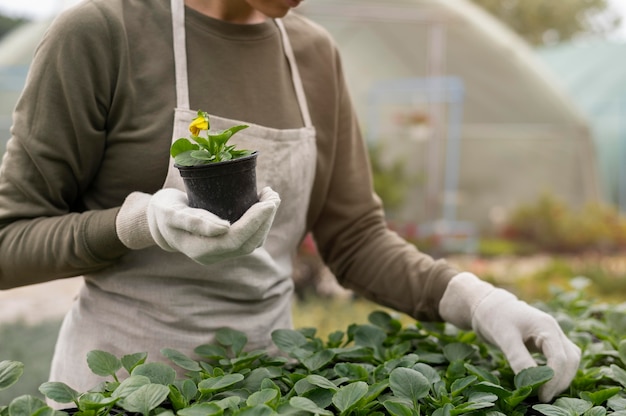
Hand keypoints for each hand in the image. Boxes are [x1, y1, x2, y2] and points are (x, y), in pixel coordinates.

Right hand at [116, 186, 279, 263]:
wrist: (159, 220)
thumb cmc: (164, 212)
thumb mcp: (173, 213)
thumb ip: (195, 221)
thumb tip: (225, 228)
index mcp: (201, 250)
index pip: (237, 239)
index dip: (255, 221)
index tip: (267, 202)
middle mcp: (213, 256)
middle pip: (249, 242)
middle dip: (265, 219)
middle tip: (273, 195)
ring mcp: (221, 253)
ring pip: (252, 242)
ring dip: (266, 221)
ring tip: (271, 196)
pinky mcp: (226, 245)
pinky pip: (249, 238)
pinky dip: (260, 222)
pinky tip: (262, 204)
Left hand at [439, 272, 580, 401]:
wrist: (487, 305)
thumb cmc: (494, 317)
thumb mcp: (504, 337)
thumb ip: (519, 358)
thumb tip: (532, 382)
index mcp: (546, 326)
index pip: (560, 358)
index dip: (553, 380)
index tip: (541, 395)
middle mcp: (554, 330)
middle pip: (570, 360)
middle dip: (560, 381)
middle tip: (543, 397)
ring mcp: (552, 335)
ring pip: (569, 359)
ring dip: (561, 377)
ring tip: (545, 392)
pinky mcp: (547, 341)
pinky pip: (560, 358)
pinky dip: (556, 371)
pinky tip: (543, 380)